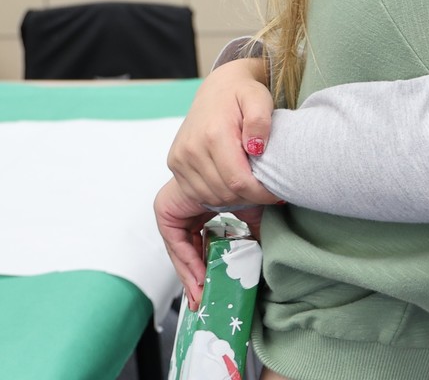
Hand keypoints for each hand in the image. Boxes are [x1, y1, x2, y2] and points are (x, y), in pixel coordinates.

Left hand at [154, 178, 264, 308]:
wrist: (240, 133)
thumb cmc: (247, 165)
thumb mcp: (251, 203)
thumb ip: (252, 226)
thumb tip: (260, 255)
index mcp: (198, 201)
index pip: (195, 243)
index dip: (202, 268)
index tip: (210, 291)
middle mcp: (183, 204)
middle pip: (186, 248)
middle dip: (197, 274)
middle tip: (206, 299)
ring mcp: (172, 205)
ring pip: (180, 248)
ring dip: (193, 272)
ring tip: (203, 293)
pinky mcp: (165, 207)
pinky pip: (175, 241)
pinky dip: (187, 260)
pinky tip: (201, 275)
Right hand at [167, 57, 278, 207]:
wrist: (218, 87)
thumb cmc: (243, 93)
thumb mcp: (259, 98)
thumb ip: (260, 121)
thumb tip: (256, 148)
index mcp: (214, 134)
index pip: (238, 181)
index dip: (259, 193)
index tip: (276, 194)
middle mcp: (192, 148)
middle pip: (224, 193)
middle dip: (249, 198)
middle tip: (266, 191)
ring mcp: (180, 157)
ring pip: (209, 197)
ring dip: (232, 200)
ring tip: (251, 188)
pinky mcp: (175, 162)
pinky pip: (195, 193)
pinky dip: (216, 195)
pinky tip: (232, 185)